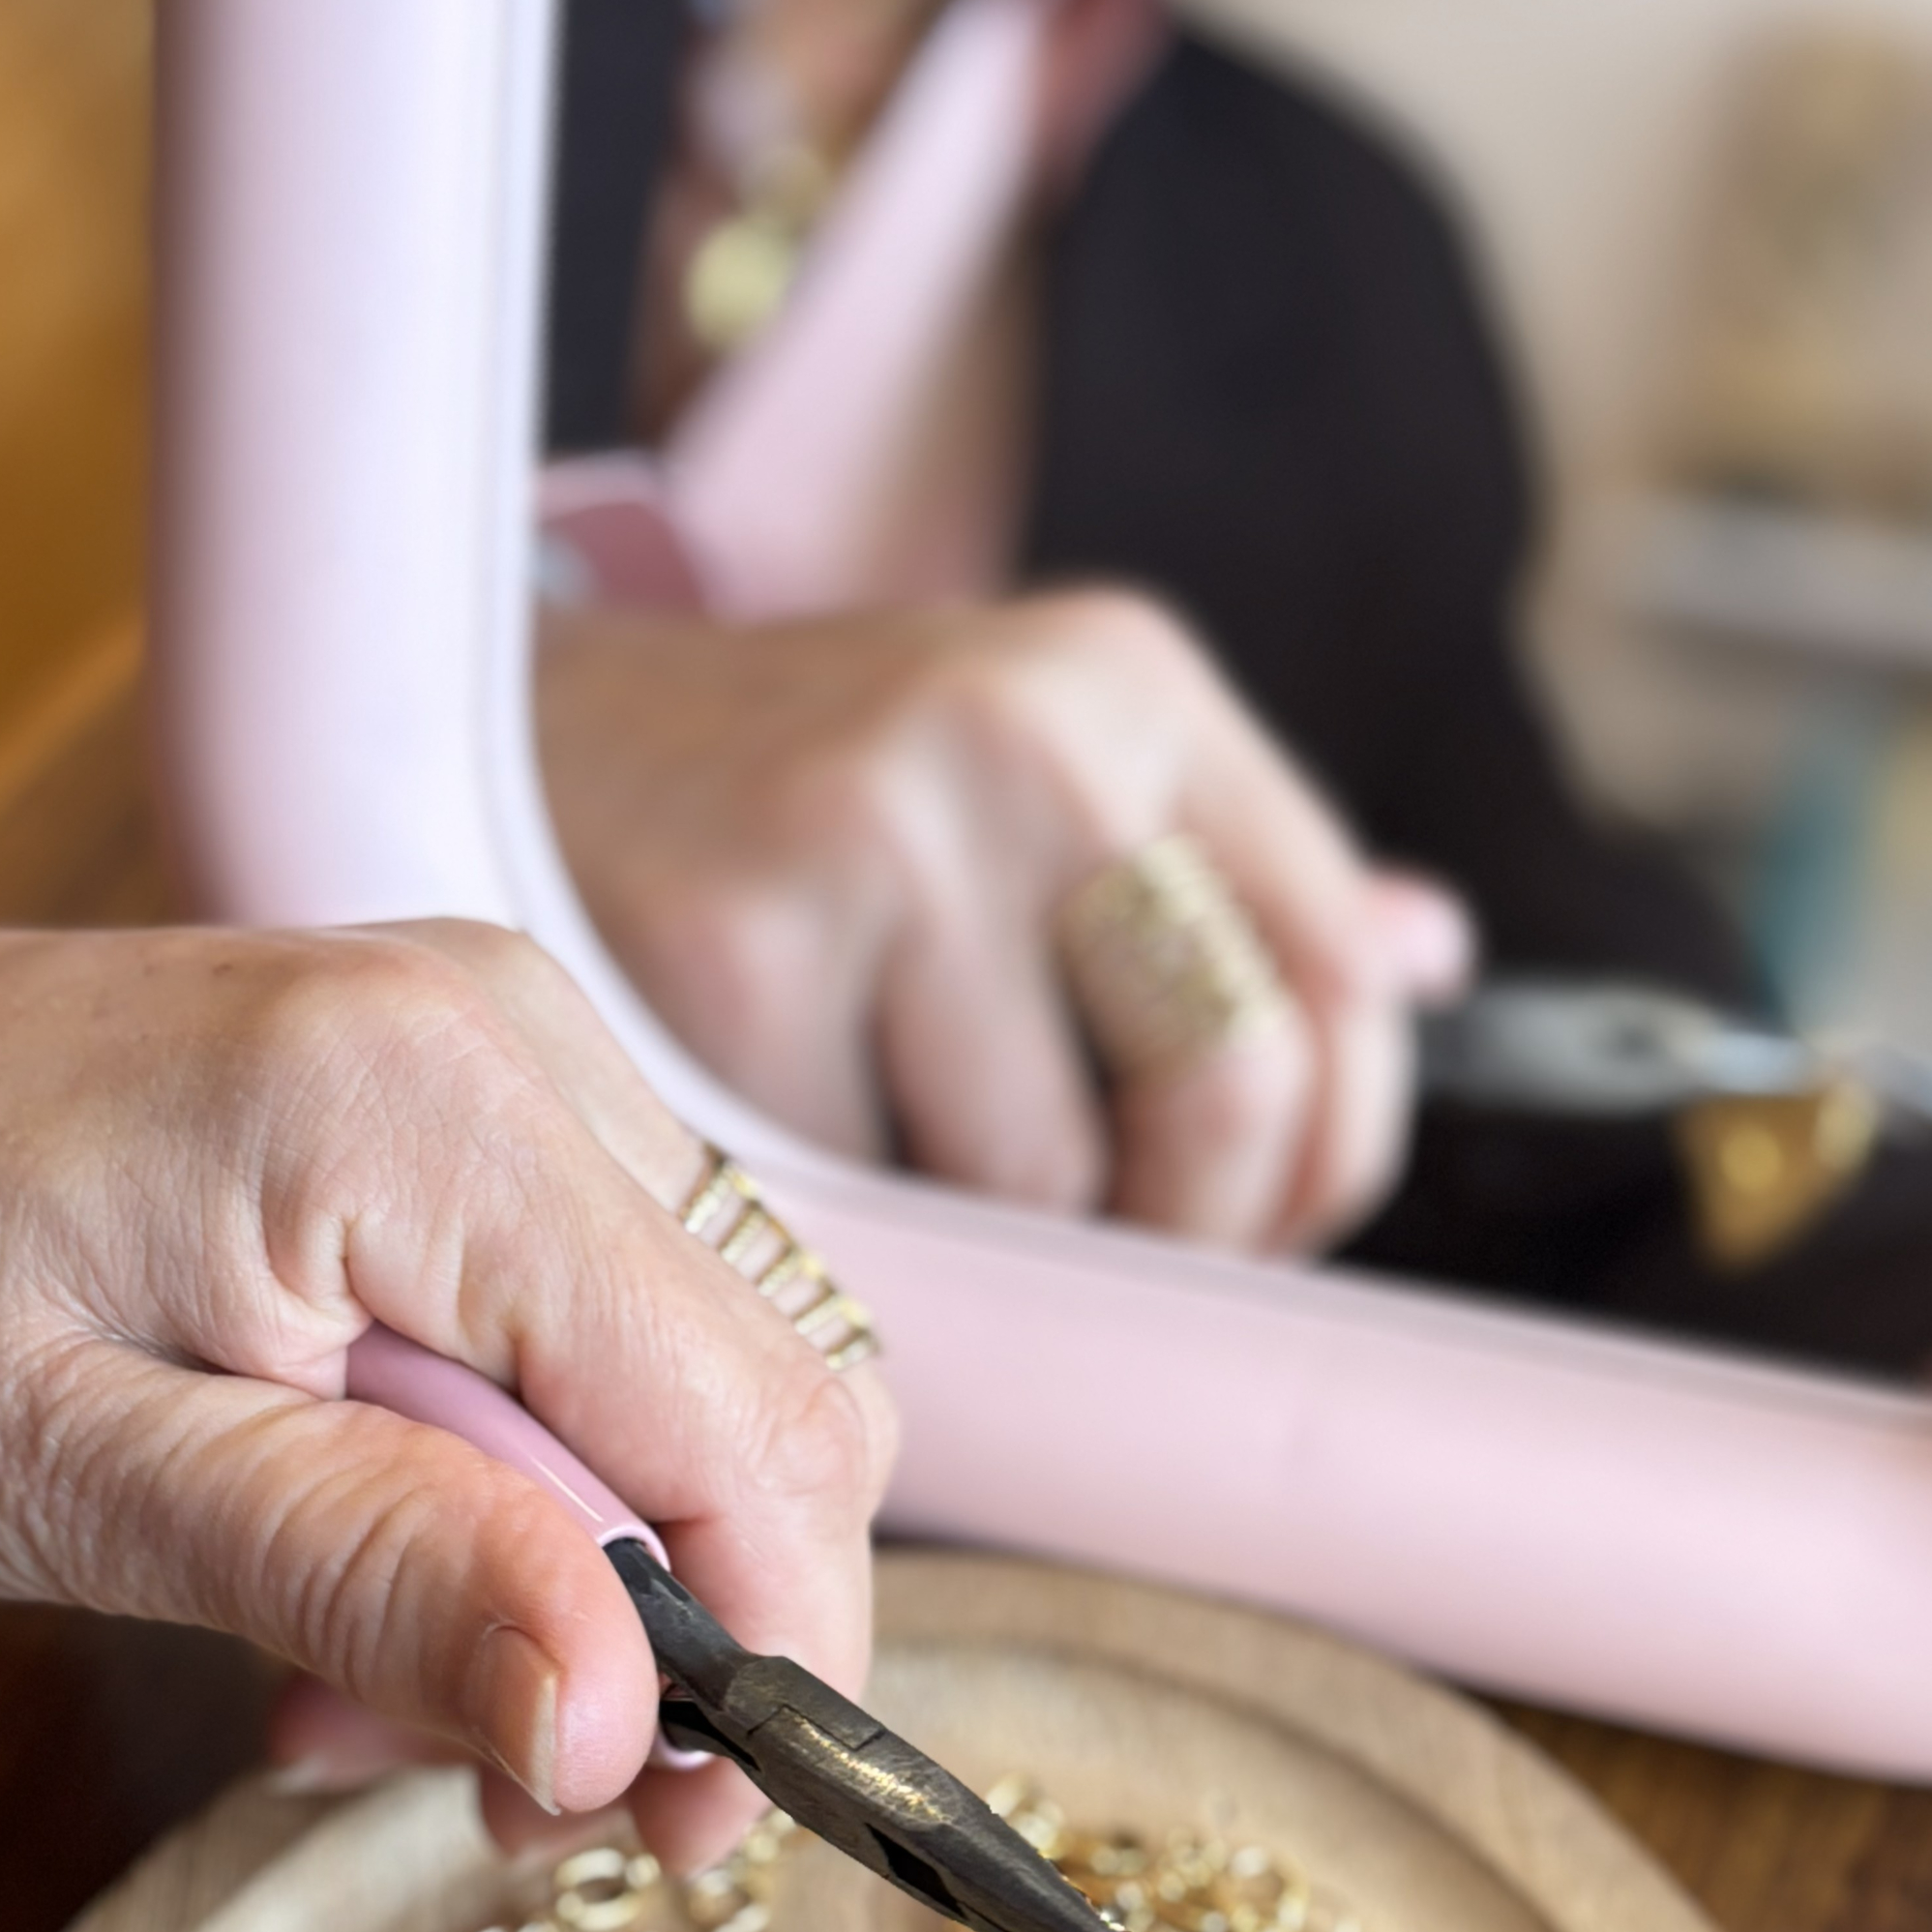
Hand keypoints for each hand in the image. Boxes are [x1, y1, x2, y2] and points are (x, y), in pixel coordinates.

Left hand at [0, 912, 892, 1867]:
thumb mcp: (75, 1473)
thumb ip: (373, 1571)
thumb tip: (624, 1723)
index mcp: (425, 1103)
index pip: (756, 1423)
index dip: (769, 1657)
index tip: (676, 1835)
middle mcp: (517, 1037)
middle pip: (778, 1400)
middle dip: (677, 1636)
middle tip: (494, 1795)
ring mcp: (511, 1055)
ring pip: (714, 1387)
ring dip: (593, 1586)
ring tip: (362, 1689)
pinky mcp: (482, 1105)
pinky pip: (617, 1339)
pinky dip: (538, 1500)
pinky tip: (372, 1572)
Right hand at [534, 588, 1467, 1254]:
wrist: (501, 737)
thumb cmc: (801, 803)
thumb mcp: (1033, 775)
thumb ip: (1227, 875)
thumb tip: (1431, 953)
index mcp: (1131, 685)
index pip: (1343, 991)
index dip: (1321, 1164)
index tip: (1243, 1227)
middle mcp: (1027, 729)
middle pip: (1230, 1100)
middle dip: (1175, 1228)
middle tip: (1080, 1245)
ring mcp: (876, 827)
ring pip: (1041, 1188)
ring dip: (988, 1238)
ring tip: (896, 1155)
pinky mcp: (732, 942)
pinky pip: (869, 1208)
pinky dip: (843, 1228)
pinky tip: (789, 1145)